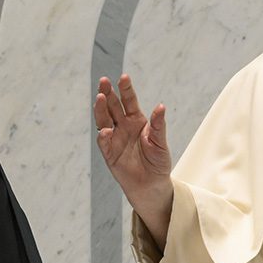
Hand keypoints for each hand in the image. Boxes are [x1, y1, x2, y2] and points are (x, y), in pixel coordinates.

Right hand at [94, 74, 172, 246]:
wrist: (151, 185)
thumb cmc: (158, 162)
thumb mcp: (160, 143)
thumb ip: (158, 126)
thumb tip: (161, 107)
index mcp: (137, 120)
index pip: (129, 101)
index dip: (126, 89)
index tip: (124, 77)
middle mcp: (123, 126)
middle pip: (113, 106)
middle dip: (108, 93)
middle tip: (104, 81)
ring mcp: (114, 138)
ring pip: (104, 119)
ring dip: (101, 109)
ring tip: (100, 98)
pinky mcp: (109, 153)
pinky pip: (104, 142)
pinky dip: (103, 136)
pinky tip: (106, 130)